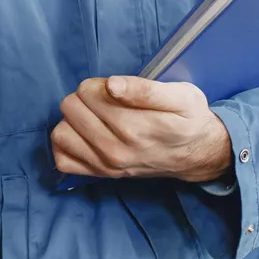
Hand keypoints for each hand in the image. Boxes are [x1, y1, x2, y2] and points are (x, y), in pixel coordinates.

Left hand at [51, 76, 230, 182]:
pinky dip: (68, 144)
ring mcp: (106, 165)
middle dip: (86, 98)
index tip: (117, 90)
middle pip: (71, 107)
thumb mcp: (181, 95)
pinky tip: (84, 135)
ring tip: (95, 117)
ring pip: (61, 132)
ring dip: (73, 120)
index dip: (100, 84)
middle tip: (108, 102)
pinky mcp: (100, 174)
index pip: (88, 92)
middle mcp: (116, 150)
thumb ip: (145, 89)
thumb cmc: (189, 120)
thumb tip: (111, 84)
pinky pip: (62, 159)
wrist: (197, 155)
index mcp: (135, 127)